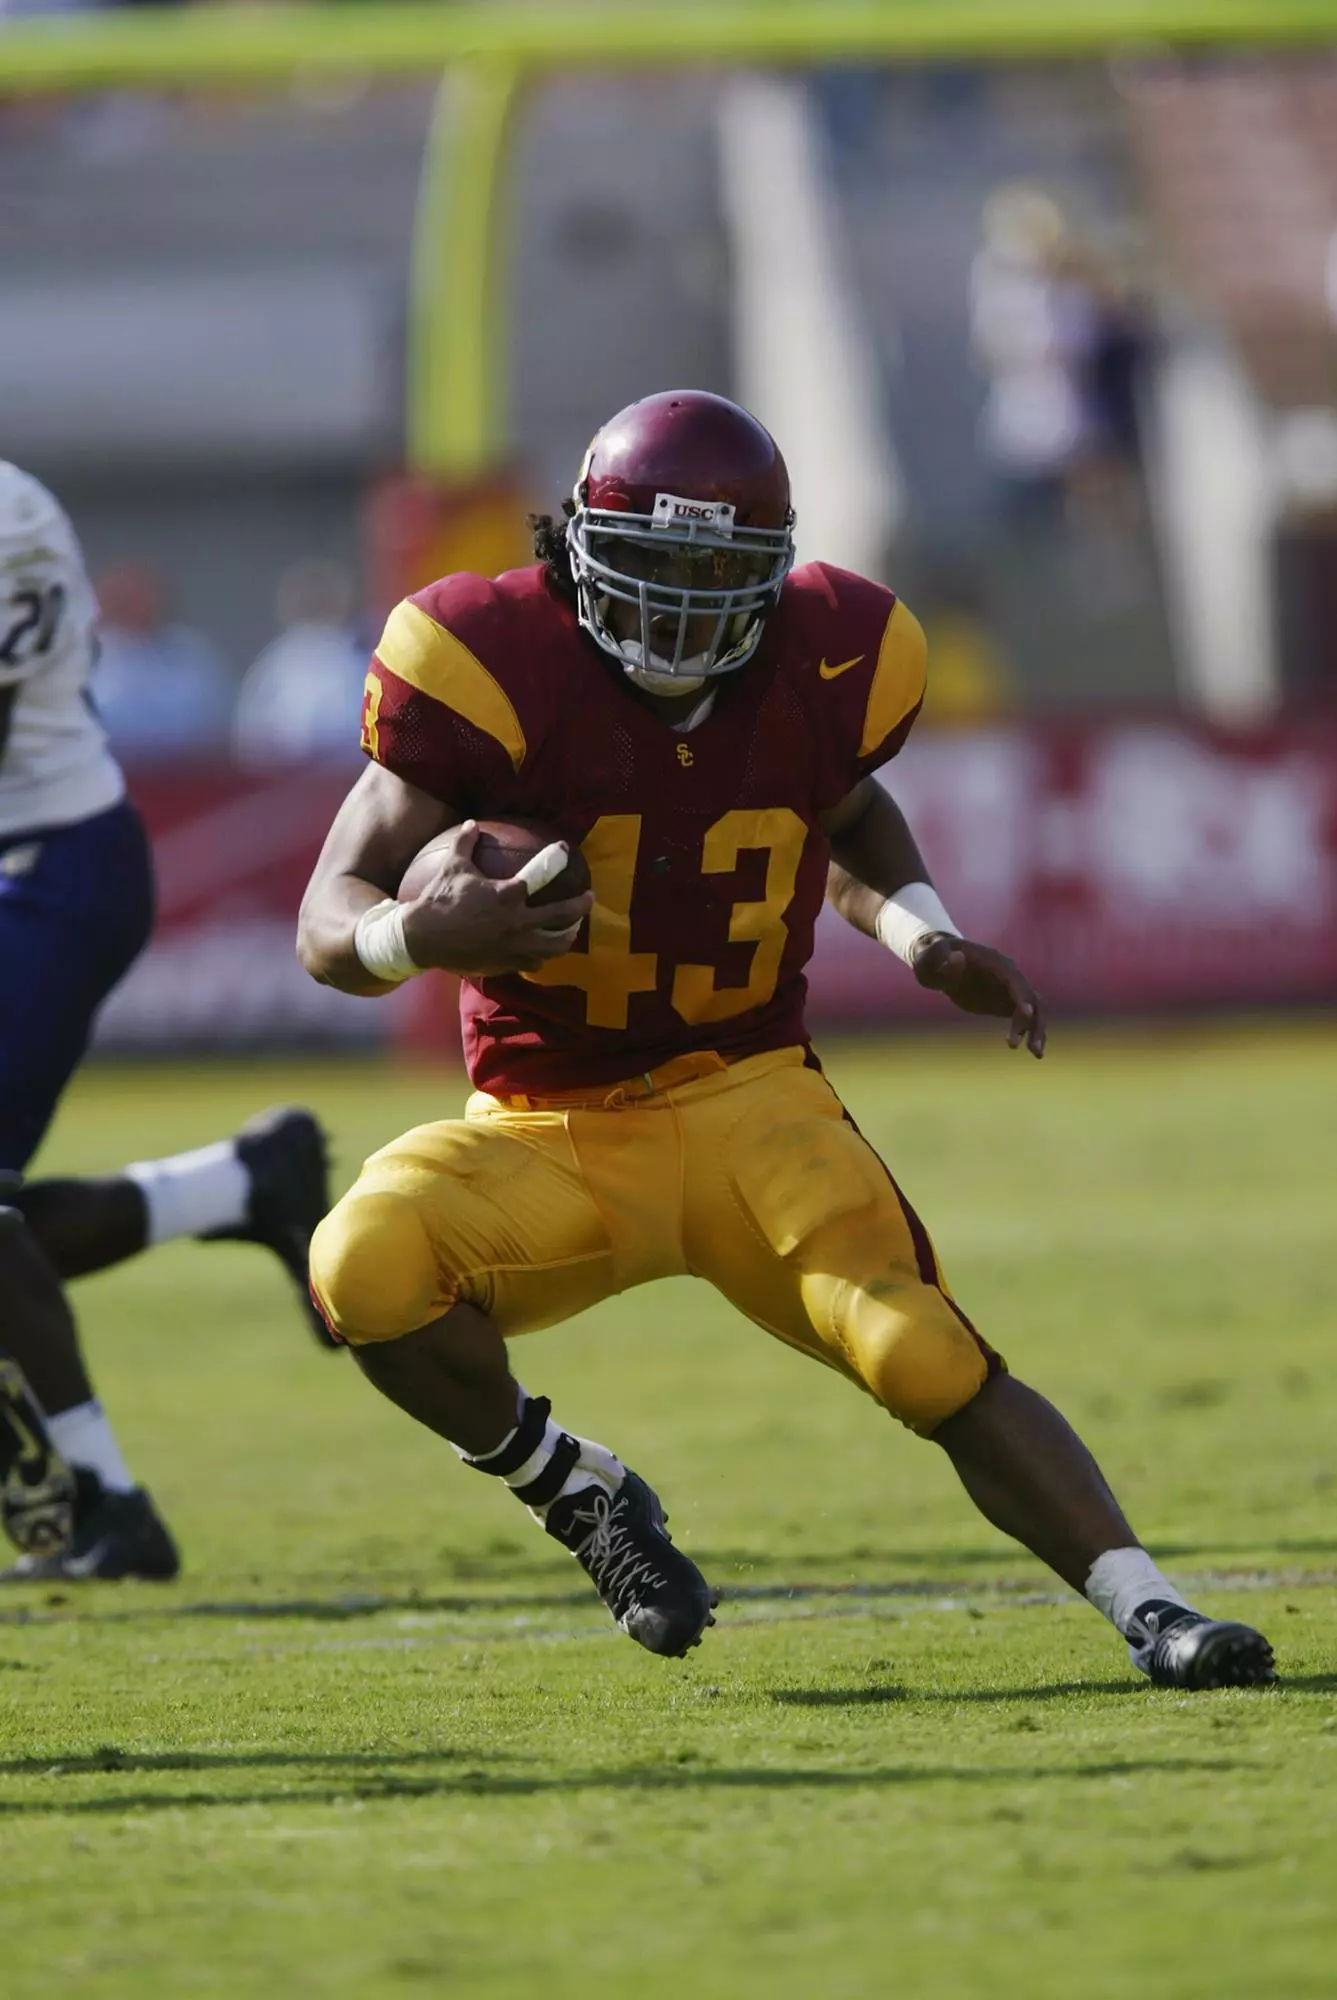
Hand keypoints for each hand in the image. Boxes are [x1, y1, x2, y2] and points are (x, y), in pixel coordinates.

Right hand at [399, 822, 592, 977]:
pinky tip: (542, 950)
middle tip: (589, 898)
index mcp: (507, 894)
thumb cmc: (438, 900)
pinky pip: (534, 962)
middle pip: (563, 916)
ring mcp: (514, 946)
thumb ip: (466, 844)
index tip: (566, 851)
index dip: (557, 858)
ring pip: (555, 945)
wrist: (421, 939)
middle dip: (581, 906)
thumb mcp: (452, 867)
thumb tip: (471, 823)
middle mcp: (517, 922)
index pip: (542, 874)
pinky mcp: (507, 963)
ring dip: (567, 936)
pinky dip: (541, 955)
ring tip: (573, 930)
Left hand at [911, 933, 1046, 1057]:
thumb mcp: (930, 960)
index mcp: (993, 962)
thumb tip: (957, 958)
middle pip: (1030, 997)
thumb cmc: (932, 959)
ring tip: (1037, 1054)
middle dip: (1033, 1020)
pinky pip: (1026, 1018)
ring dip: (1037, 1029)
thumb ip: (942, 961)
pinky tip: (1034, 1051)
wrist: (939, 962)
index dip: (1022, 996)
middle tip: (1032, 1047)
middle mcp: (1008, 975)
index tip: (1027, 1014)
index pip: (1014, 979)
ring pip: (1034, 1008)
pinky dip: (1030, 1032)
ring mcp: (1009, 989)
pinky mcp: (1006, 1003)